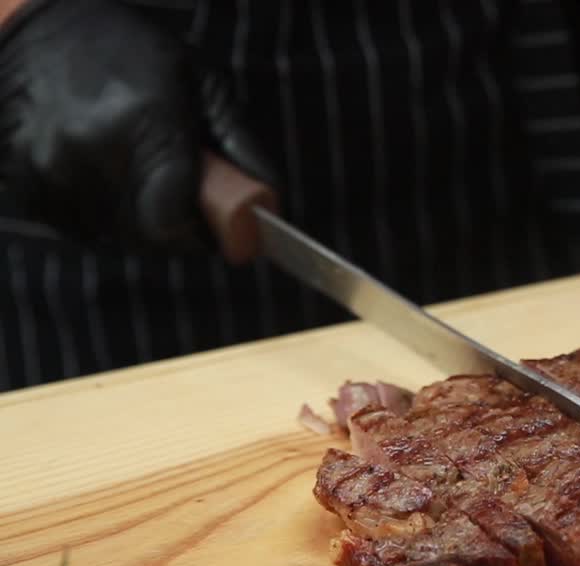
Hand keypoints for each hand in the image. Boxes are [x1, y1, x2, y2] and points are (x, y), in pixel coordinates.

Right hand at [0, 0, 276, 251]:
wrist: (38, 30)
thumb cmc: (133, 52)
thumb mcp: (204, 82)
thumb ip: (241, 146)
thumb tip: (270, 203)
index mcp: (146, 125)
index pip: (174, 222)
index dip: (198, 234)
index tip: (211, 224)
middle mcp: (94, 152)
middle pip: (146, 237)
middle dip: (172, 226)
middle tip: (176, 190)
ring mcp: (50, 170)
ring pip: (111, 235)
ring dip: (132, 219)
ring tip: (134, 169)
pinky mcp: (25, 183)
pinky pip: (75, 226)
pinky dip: (95, 211)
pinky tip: (99, 171)